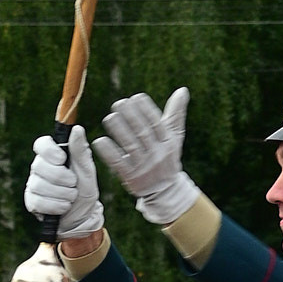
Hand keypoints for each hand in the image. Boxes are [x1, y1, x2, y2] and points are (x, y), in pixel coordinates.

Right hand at [24, 128, 105, 240]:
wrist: (83, 216)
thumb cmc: (84, 189)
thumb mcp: (87, 170)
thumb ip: (80, 151)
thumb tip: (77, 129)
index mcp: (53, 155)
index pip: (41, 144)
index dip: (50, 151)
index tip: (62, 159)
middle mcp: (39, 167)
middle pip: (39, 165)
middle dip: (62, 178)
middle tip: (73, 183)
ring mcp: (33, 184)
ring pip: (39, 185)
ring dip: (62, 193)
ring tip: (72, 197)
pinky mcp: (31, 201)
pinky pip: (38, 202)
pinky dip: (56, 206)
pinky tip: (64, 207)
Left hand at [95, 87, 198, 224]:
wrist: (165, 191)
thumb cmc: (167, 157)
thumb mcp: (174, 137)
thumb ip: (176, 114)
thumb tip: (182, 90)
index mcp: (168, 143)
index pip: (157, 123)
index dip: (147, 110)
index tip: (135, 98)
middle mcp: (158, 155)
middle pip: (143, 133)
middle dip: (131, 117)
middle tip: (118, 104)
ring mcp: (145, 167)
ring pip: (130, 146)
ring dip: (119, 131)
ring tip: (110, 118)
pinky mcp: (132, 178)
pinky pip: (119, 163)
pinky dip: (109, 152)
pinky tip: (99, 141)